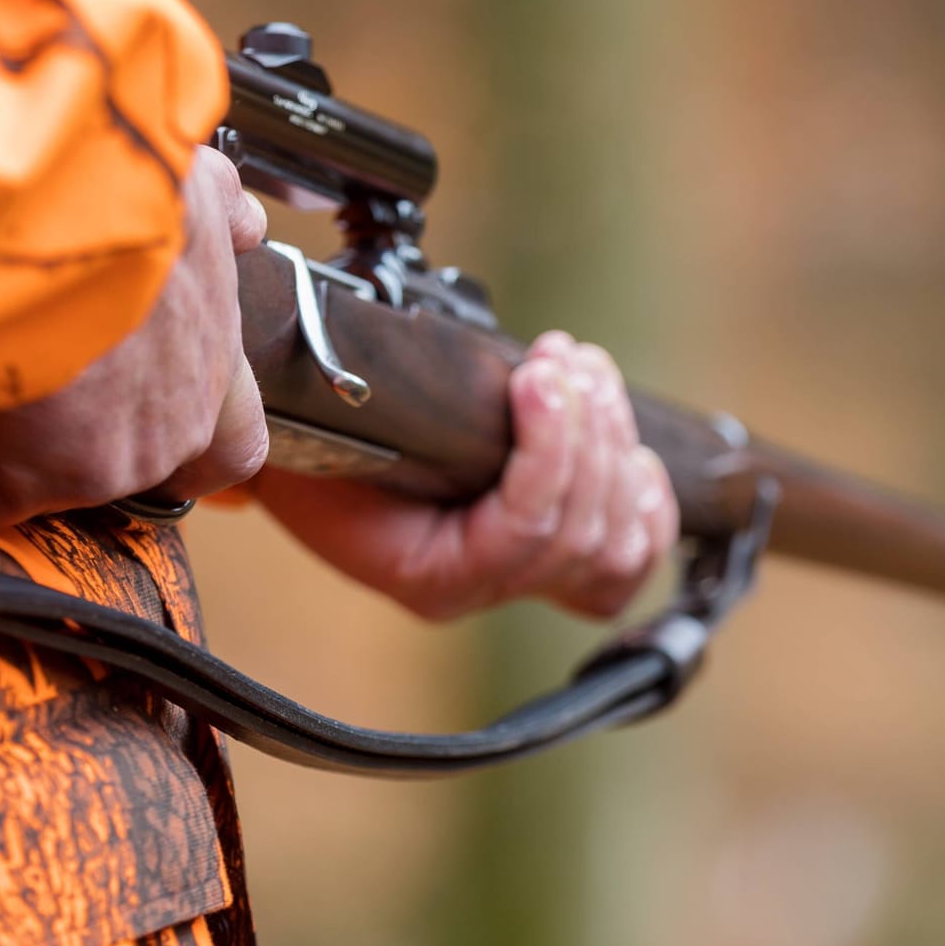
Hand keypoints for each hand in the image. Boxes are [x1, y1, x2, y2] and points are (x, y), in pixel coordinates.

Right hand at [0, 148, 268, 527]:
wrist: (61, 229)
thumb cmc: (127, 202)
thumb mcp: (197, 189)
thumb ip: (225, 211)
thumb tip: (244, 222)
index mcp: (218, 359)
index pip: (238, 445)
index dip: (204, 448)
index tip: (166, 435)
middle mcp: (182, 421)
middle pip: (142, 465)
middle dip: (95, 437)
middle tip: (48, 400)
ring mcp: (122, 458)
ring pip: (72, 480)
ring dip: (33, 453)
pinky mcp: (53, 476)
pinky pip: (5, 496)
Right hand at [251, 332, 678, 620]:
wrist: (298, 449)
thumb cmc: (308, 434)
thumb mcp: (323, 428)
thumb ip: (372, 417)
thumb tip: (399, 370)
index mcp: (428, 573)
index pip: (523, 530)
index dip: (550, 448)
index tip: (537, 372)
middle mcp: (481, 587)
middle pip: (580, 535)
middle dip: (587, 432)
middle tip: (564, 358)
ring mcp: (521, 575)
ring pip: (614, 544)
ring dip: (613, 444)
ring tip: (585, 373)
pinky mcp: (550, 546)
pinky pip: (627, 559)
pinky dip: (646, 505)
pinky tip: (632, 447)